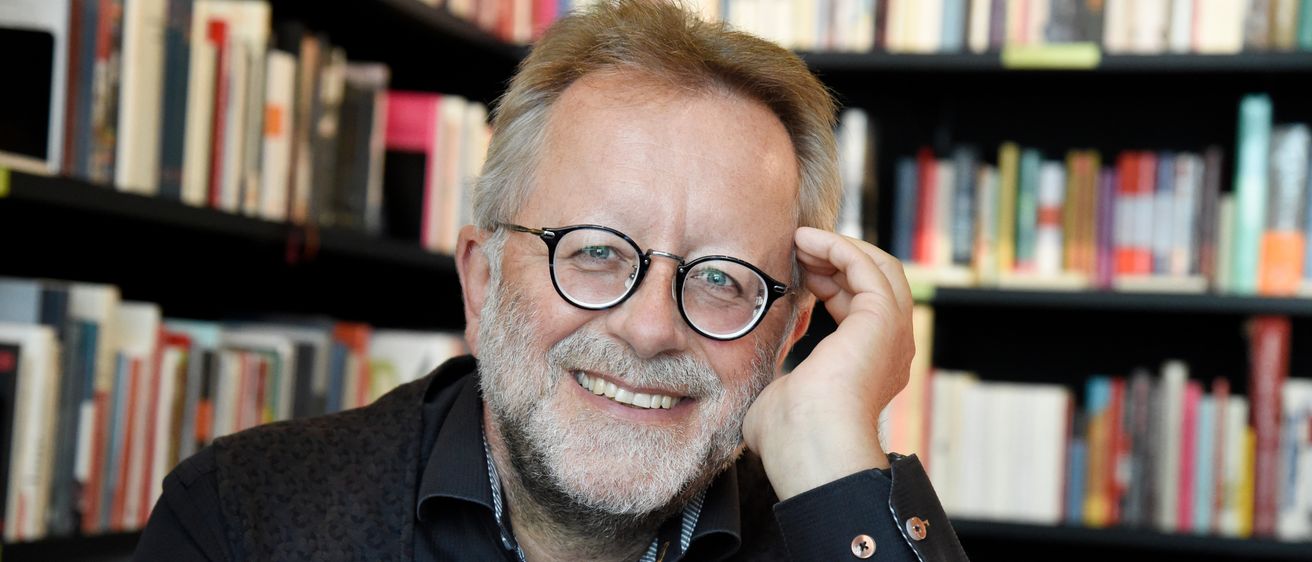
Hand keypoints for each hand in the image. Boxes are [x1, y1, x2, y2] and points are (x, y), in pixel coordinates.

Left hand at [743, 227, 915, 499]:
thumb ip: (779, 386)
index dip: (829, 285)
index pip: (860, 309)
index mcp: (872, 368)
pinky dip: (838, 246)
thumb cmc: (790, 436)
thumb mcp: (781, 400)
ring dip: (837, 247)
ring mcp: (892, 332)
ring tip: (801, 239)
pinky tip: (807, 241)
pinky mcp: (883, 317)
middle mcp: (890, 349)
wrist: (809, 442)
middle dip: (837, 260)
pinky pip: (866, 265)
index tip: (796, 273)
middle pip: (876, 283)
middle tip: (799, 248)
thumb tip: (763, 391)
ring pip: (878, 268)